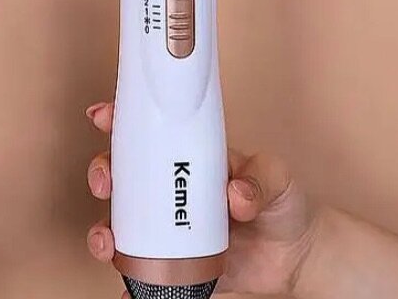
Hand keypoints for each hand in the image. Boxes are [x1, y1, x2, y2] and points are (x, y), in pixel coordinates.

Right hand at [84, 102, 318, 295]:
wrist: (296, 257)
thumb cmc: (282, 205)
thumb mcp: (276, 178)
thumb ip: (260, 180)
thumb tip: (236, 194)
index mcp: (188, 157)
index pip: (147, 131)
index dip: (120, 120)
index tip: (103, 116)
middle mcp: (169, 189)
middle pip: (121, 174)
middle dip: (101, 172)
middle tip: (105, 181)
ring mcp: (168, 226)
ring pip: (120, 221)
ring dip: (103, 228)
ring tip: (107, 240)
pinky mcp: (173, 262)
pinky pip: (141, 267)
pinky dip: (127, 275)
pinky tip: (126, 281)